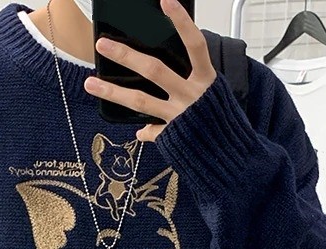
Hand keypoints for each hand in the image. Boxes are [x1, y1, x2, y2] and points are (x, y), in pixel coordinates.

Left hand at [83, 0, 216, 142]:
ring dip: (113, 92)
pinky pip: (153, 132)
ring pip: (141, 101)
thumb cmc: (224, 122)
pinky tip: (137, 132)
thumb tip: (176, 71)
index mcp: (206, 80)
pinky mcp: (173, 136)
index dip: (181, 22)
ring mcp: (179, 116)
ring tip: (91, 83)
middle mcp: (192, 96)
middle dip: (127, 56)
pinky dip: (144, 132)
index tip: (165, 1)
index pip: (195, 44)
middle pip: (155, 70)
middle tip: (103, 45)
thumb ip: (194, 81)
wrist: (234, 156)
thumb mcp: (215, 95)